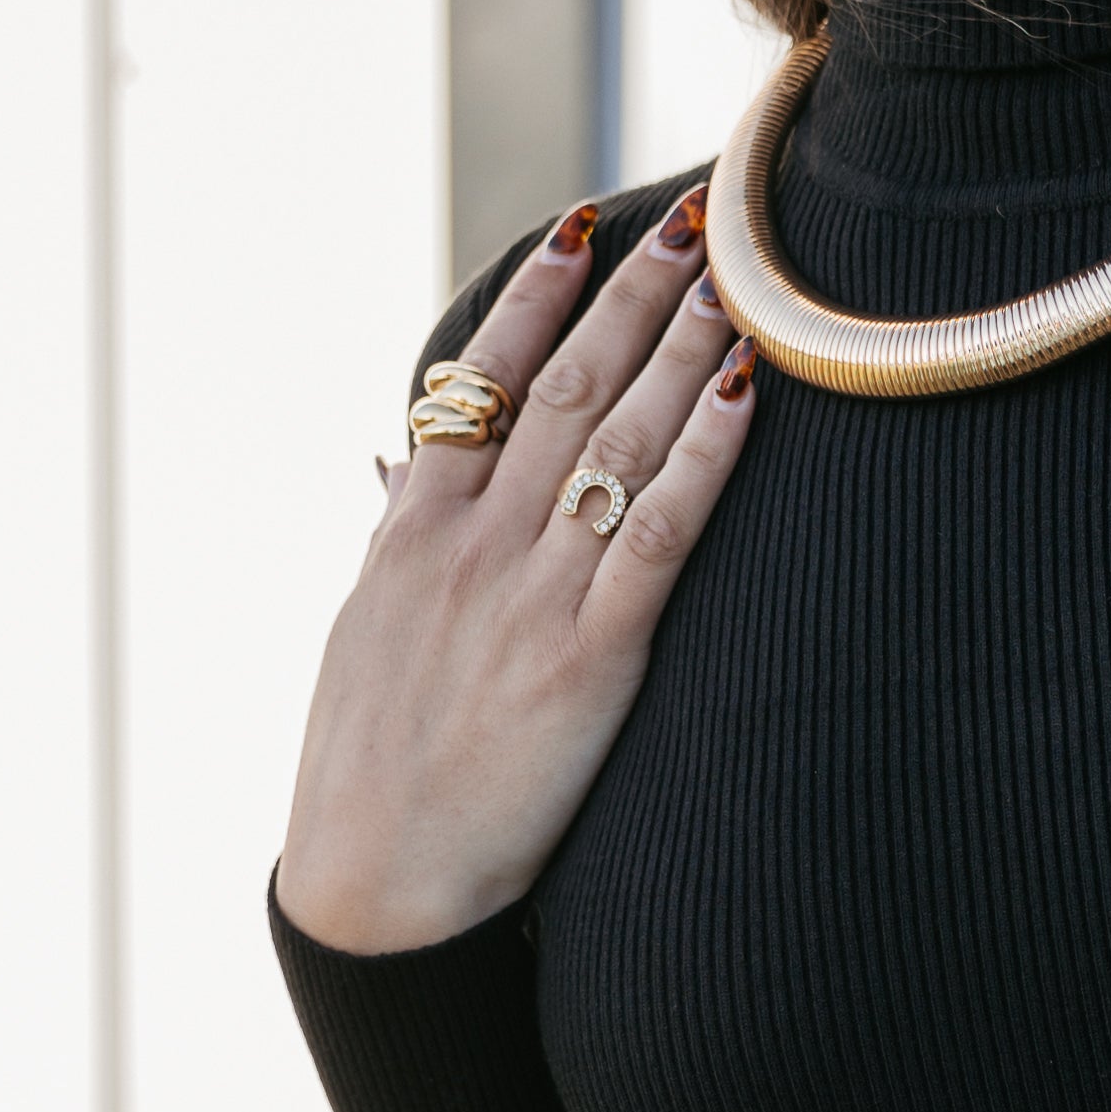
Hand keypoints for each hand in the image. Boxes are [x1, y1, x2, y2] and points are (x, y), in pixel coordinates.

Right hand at [276, 193, 755, 953]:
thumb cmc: (368, 768)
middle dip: (635, 297)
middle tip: (697, 224)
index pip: (481, 381)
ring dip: (684, 350)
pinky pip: (657, 536)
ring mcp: (531, 596)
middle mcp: (473, 544)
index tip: (582, 226)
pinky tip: (747, 399)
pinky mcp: (588, 659)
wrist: (376, 887)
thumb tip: (399, 466)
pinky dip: (705, 459)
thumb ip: (393, 536)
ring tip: (737, 280)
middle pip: (567, 388)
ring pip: (619, 441)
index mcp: (413, 531)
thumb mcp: (363, 632)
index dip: (537, 297)